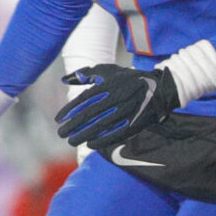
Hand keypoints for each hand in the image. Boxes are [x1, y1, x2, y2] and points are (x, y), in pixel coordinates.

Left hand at [56, 64, 180, 147]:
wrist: (157, 89)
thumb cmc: (127, 79)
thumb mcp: (108, 71)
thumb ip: (86, 73)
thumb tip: (65, 79)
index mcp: (108, 85)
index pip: (84, 100)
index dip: (70, 110)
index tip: (58, 119)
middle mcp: (116, 99)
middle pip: (90, 115)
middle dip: (73, 126)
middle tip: (61, 134)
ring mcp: (125, 112)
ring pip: (100, 126)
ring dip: (84, 135)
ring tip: (72, 141)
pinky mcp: (134, 123)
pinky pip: (115, 134)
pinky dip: (102, 140)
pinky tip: (90, 144)